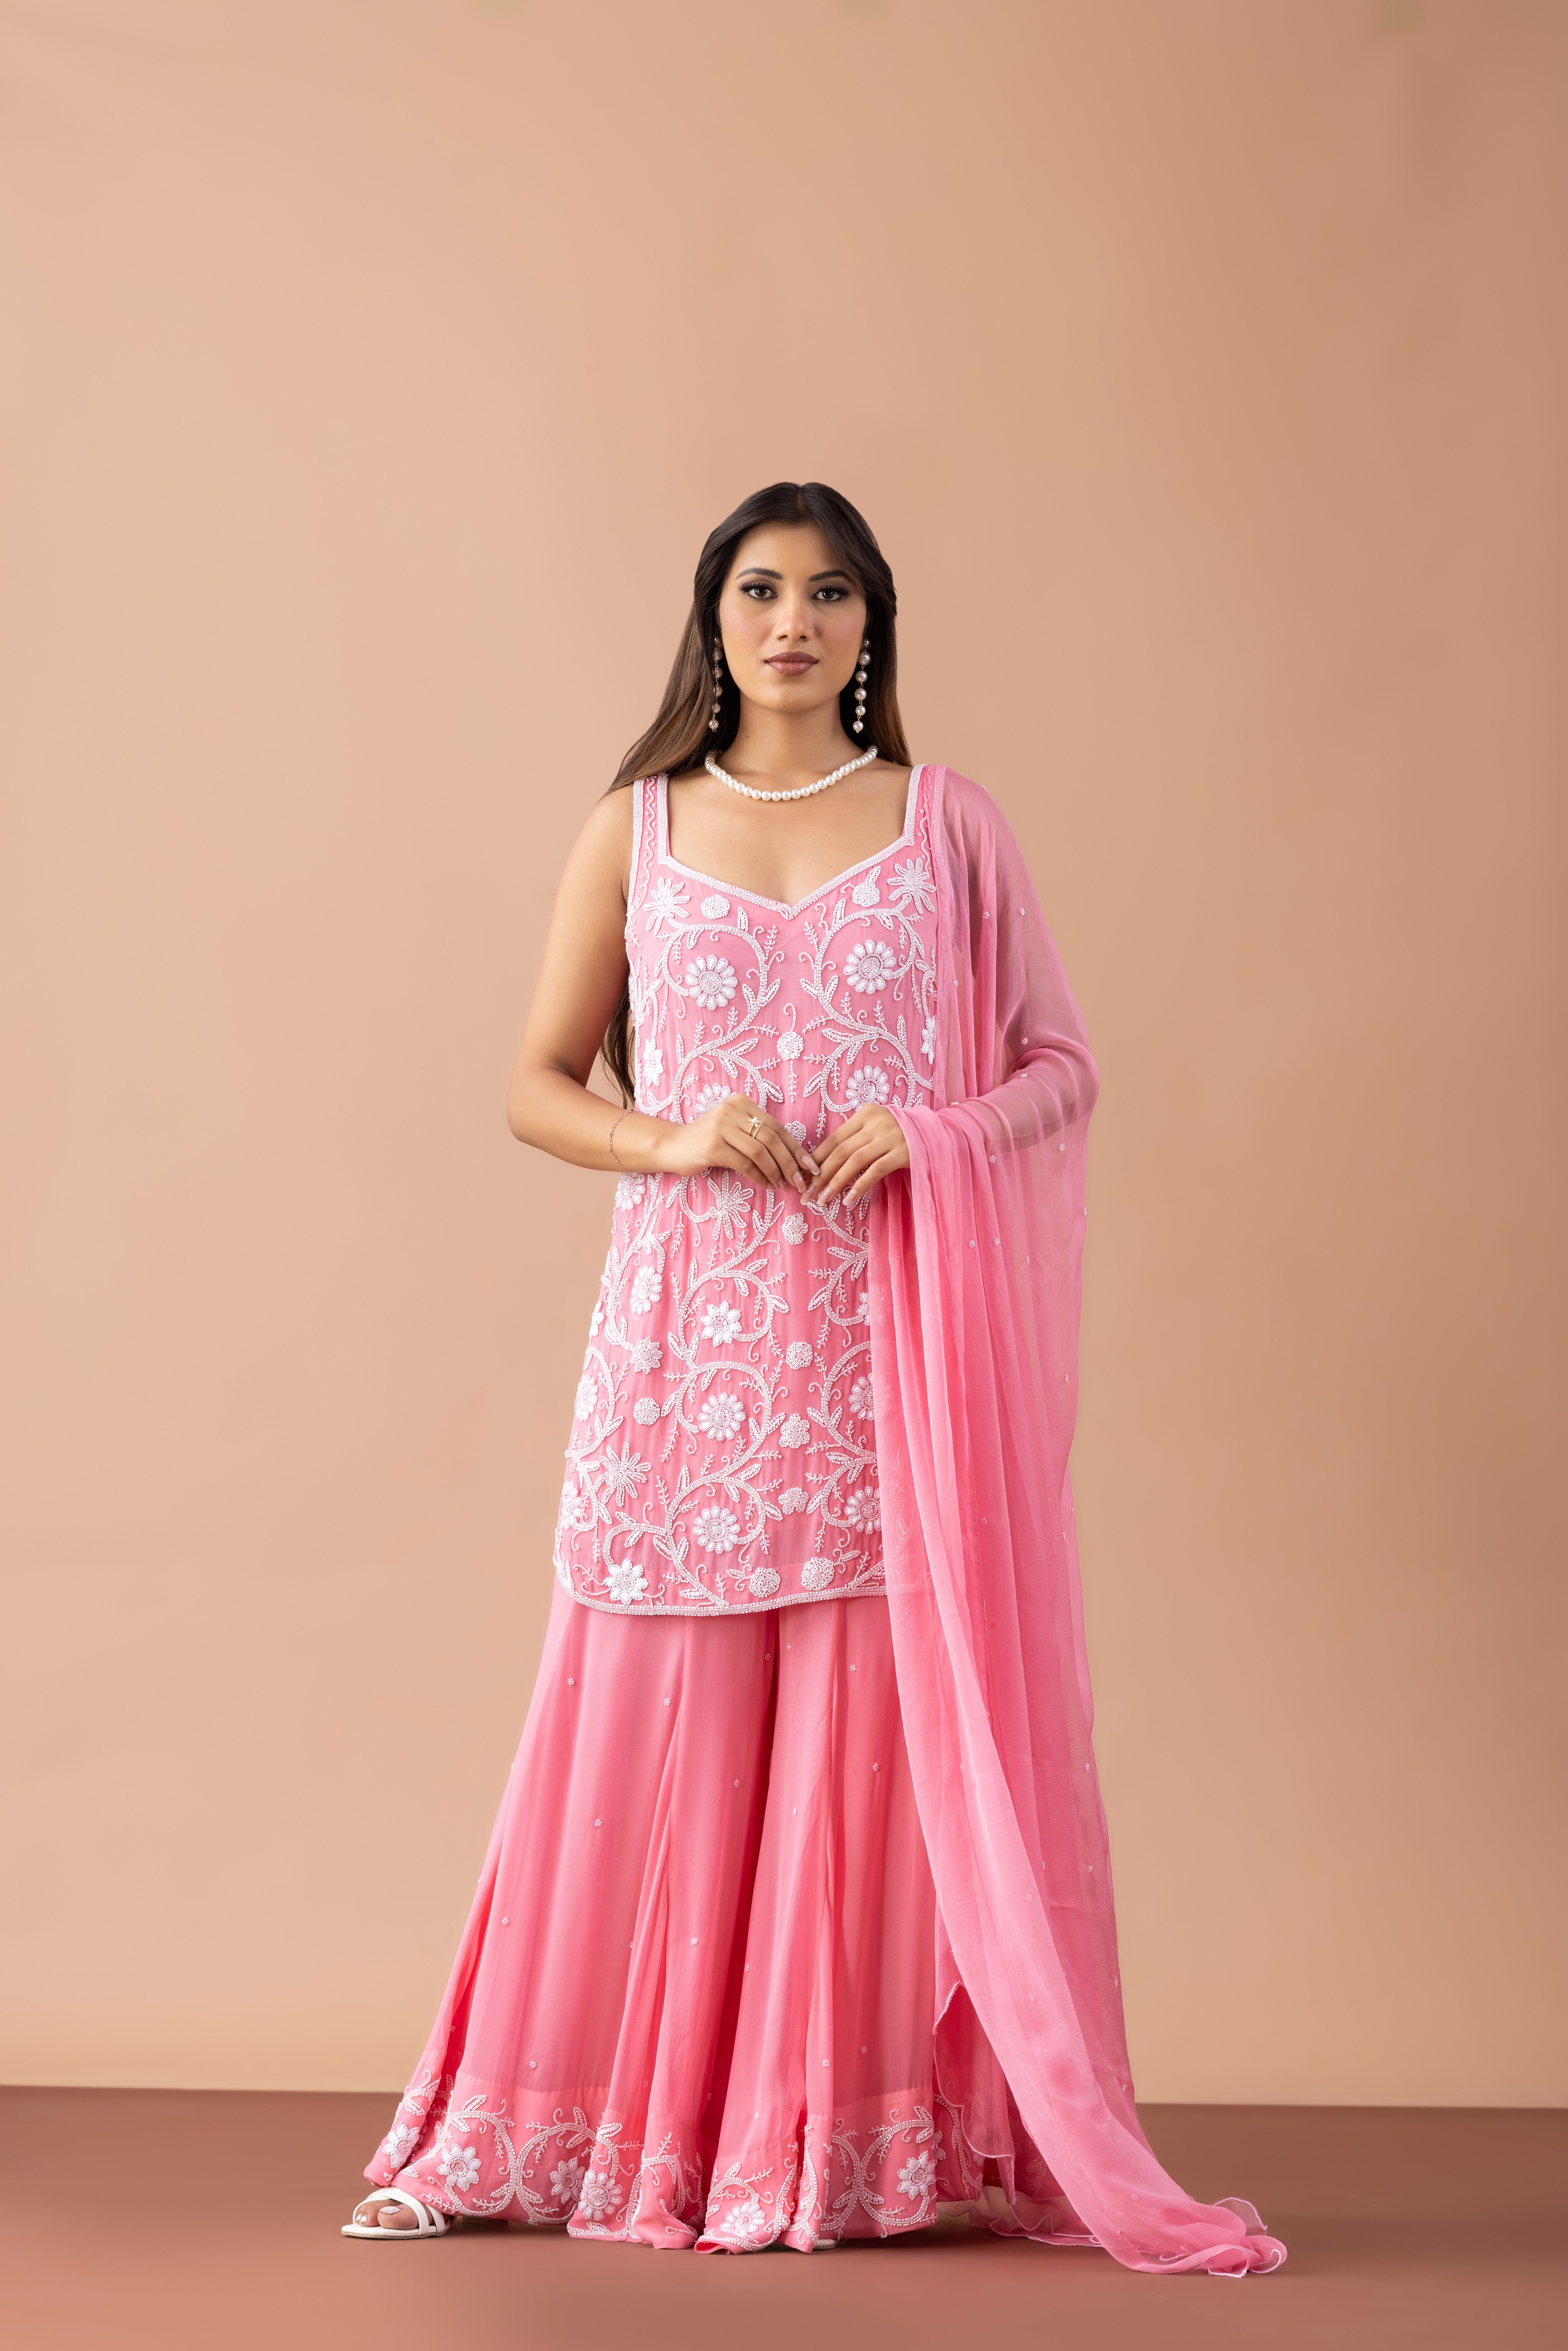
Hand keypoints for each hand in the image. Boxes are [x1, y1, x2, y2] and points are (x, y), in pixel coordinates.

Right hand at [657, 1093, 816, 1192]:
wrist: (672, 1146)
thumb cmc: (707, 1142)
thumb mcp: (734, 1132)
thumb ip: (758, 1138)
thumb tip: (794, 1160)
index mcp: (741, 1103)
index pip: (777, 1126)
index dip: (796, 1147)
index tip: (811, 1165)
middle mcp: (732, 1110)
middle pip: (772, 1138)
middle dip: (790, 1162)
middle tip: (801, 1181)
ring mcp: (721, 1127)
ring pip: (760, 1151)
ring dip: (776, 1172)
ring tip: (784, 1185)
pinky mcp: (713, 1146)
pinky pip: (745, 1164)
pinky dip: (760, 1176)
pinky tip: (767, 1185)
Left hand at [802, 1104, 908, 1206]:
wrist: (935, 1135)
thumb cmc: (900, 1135)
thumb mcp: (876, 1128)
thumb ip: (855, 1138)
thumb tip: (822, 1162)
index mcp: (866, 1114)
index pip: (835, 1138)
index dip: (816, 1158)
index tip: (803, 1176)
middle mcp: (877, 1122)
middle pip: (841, 1151)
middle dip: (820, 1174)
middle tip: (807, 1193)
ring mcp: (890, 1137)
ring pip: (855, 1161)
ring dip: (836, 1182)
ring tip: (823, 1199)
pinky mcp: (902, 1153)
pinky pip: (875, 1171)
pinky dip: (859, 1186)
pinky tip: (848, 1200)